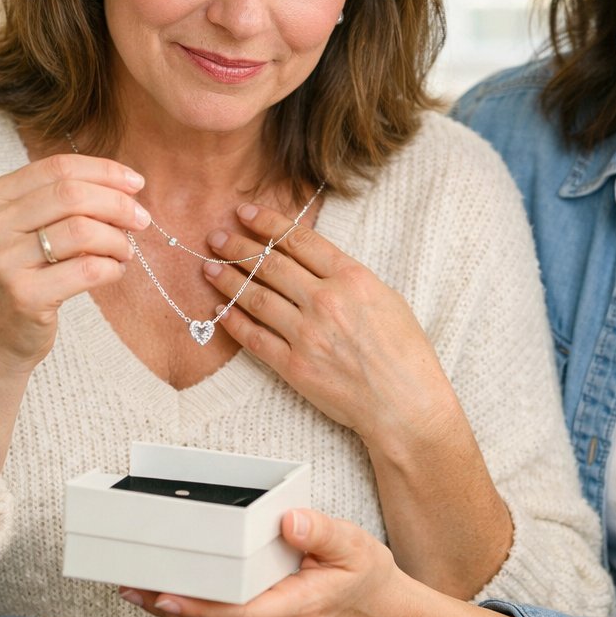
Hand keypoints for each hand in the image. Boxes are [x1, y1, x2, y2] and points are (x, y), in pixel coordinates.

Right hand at [0, 152, 149, 374]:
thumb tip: (125, 185)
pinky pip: (87, 270)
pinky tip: (113, 272)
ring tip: (124, 253)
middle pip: (72, 194)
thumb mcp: (22, 232)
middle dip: (118, 204)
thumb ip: (60, 204)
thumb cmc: (18, 279)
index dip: (104, 171)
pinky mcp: (24, 296)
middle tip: (141, 220)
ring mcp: (4, 262)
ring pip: (82, 231)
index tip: (136, 184)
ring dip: (117, 240)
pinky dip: (112, 268)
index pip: (57, 168)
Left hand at [120, 509, 408, 616]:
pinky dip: (193, 616)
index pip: (237, 614)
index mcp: (297, 606)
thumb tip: (288, 519)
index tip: (165, 594)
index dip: (196, 607)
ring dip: (174, 614)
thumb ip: (321, 531)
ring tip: (138, 591)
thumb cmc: (369, 581)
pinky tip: (172, 600)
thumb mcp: (354, 546)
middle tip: (132, 586)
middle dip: (169, 608)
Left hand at [203, 202, 456, 445]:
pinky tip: (219, 309)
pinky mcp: (294, 366)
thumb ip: (348, 278)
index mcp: (352, 278)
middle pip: (271, 264)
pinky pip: (255, 338)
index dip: (267, 223)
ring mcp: (307, 334)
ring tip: (209, 267)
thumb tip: (315, 263)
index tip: (245, 212)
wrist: (405, 405)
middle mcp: (326, 301)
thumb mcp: (387, 298)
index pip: (299, 240)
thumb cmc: (405, 353)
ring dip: (228, 279)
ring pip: (256, 297)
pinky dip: (234, 321)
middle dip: (239, 247)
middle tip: (217, 236)